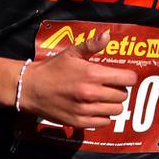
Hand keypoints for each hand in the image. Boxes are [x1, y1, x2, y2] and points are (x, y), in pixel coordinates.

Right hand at [18, 31, 138, 128]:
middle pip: (123, 95)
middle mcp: (91, 94)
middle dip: (119, 89)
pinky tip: (95, 108)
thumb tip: (107, 36)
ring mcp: (86, 110)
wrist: (31, 89)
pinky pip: (104, 122)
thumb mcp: (71, 52)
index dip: (128, 77)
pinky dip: (103, 116)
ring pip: (116, 110)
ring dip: (112, 104)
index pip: (127, 79)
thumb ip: (91, 45)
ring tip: (102, 97)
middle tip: (109, 85)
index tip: (123, 76)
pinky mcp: (79, 123)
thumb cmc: (52, 69)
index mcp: (92, 74)